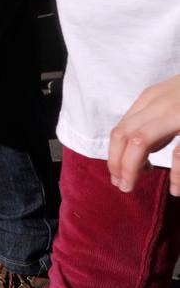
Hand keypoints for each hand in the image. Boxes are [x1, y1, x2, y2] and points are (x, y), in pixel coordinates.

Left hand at [108, 75, 179, 196]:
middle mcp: (161, 103)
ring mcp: (178, 113)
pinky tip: (176, 188)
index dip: (114, 156)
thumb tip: (143, 154)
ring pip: (140, 141)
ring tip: (132, 187)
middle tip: (122, 186)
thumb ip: (155, 121)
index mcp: (152, 98)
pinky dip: (176, 173)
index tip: (118, 175)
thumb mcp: (171, 101)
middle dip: (117, 164)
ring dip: (131, 168)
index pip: (120, 129)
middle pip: (124, 135)